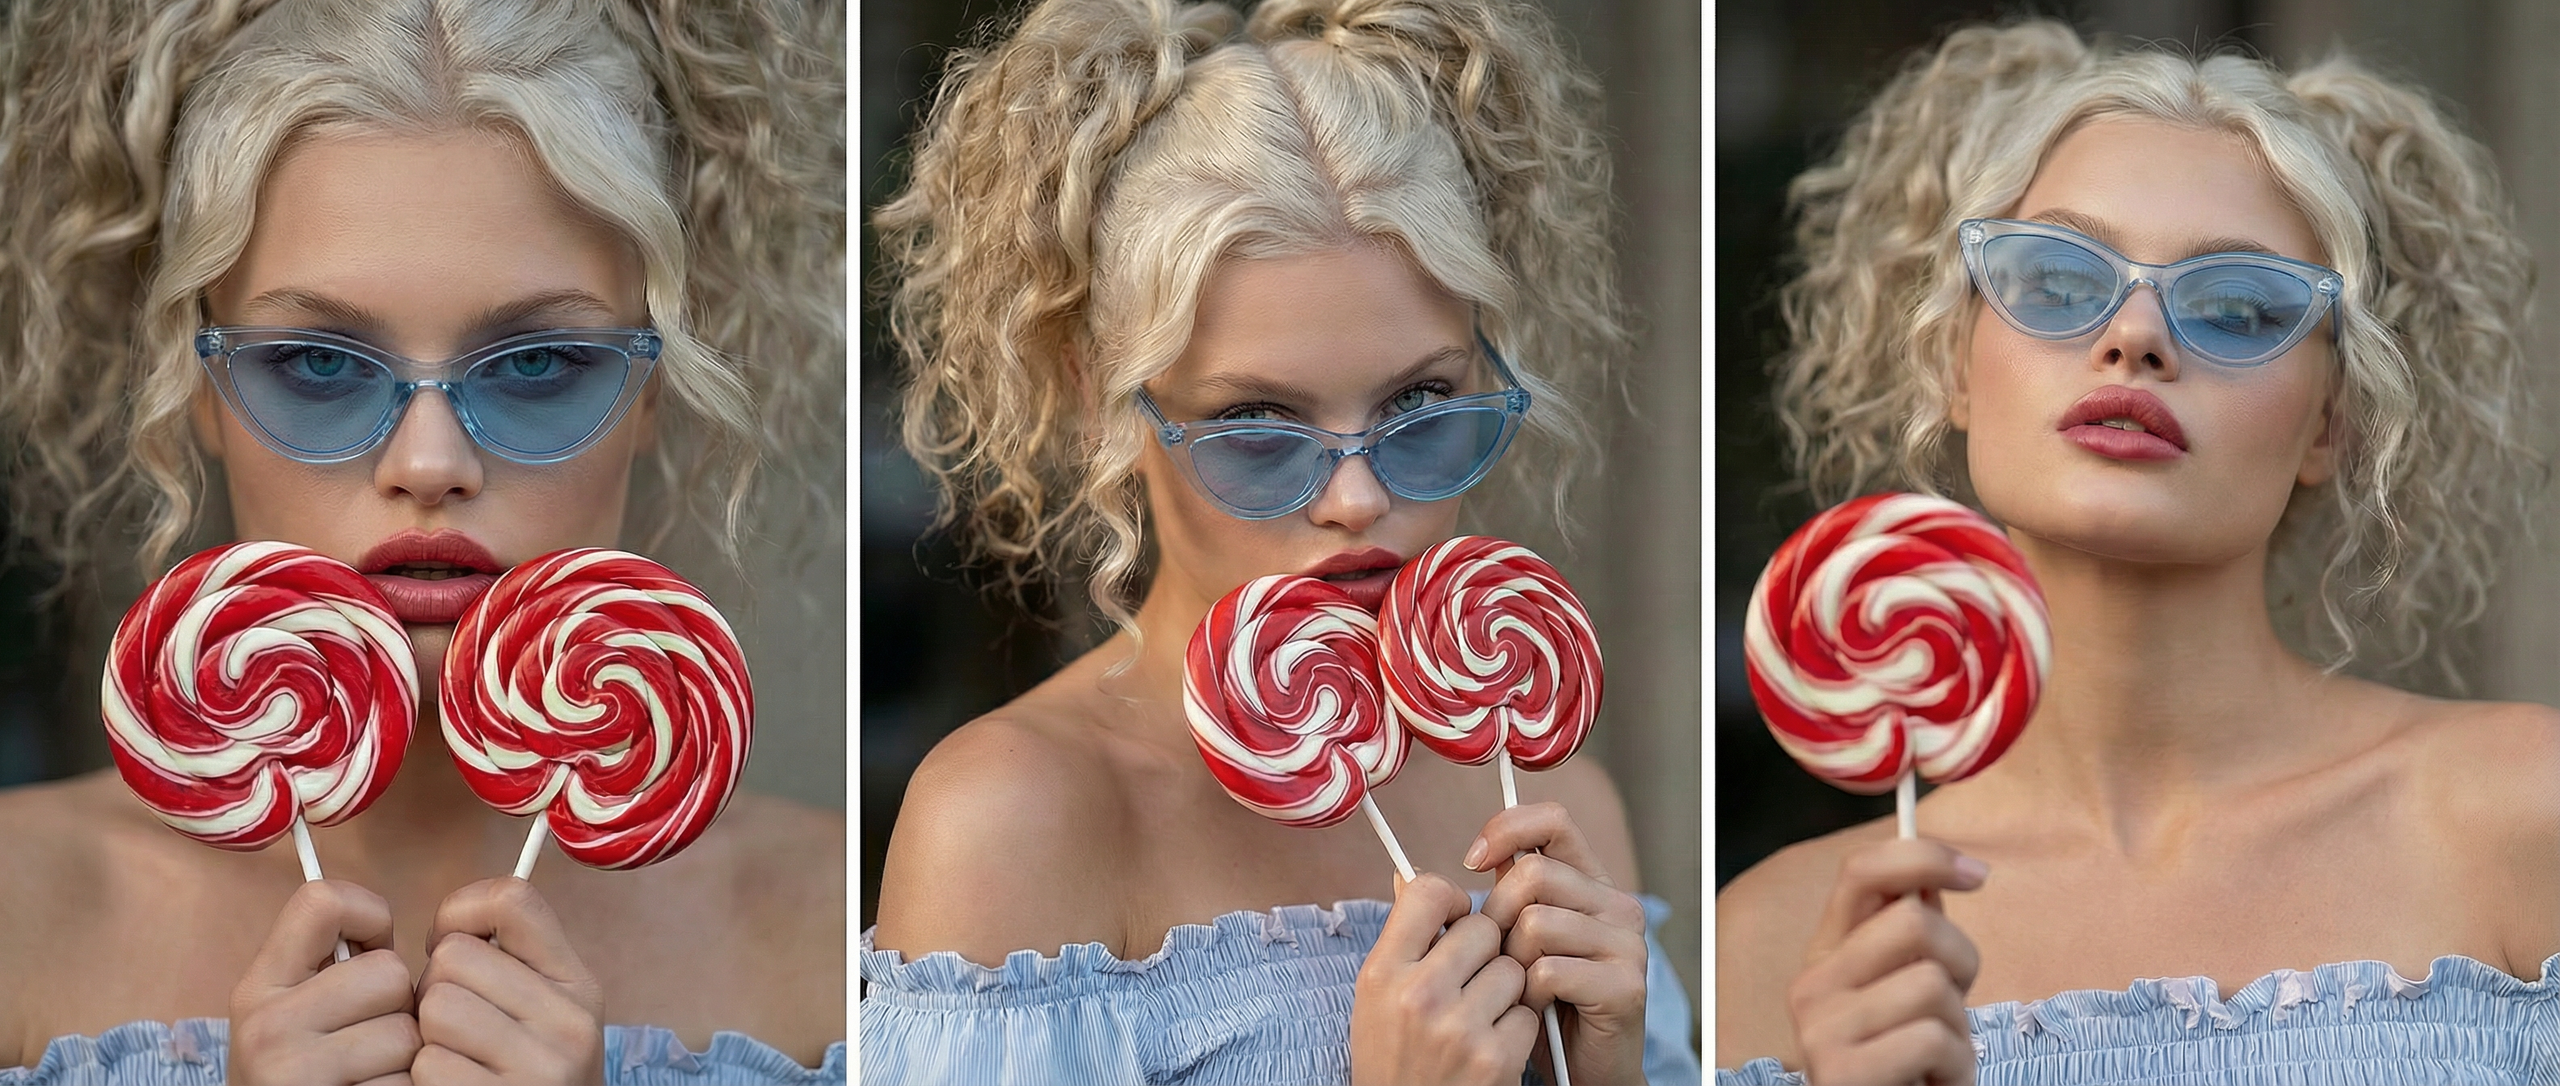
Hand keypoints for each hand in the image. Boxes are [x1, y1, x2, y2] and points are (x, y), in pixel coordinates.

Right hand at [229, 880, 420, 1085]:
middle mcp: (265, 1027)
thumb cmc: (306, 1071)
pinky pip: (410, 1082)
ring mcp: (294, 1073)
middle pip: (388, 973)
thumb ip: (334, 963)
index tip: (371, 947)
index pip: (323, 902)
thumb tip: (388, 917)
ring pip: (408, 1032)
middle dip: (397, 1004)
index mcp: (258, 987)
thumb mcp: (296, 1010)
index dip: (369, 916)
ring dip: (406, 1055)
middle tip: (369, 1034)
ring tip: (371, 1071)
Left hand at [411, 878, 604, 1084]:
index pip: (512, 900)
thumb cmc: (525, 1075)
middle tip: (456, 1023)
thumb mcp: (544, 1014)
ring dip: (427, 1037)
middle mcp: (570, 1024)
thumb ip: (512, 963)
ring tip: (454, 1057)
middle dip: (436, 987)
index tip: (453, 941)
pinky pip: (428, 1065)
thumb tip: (451, 920)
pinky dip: (423, 1079)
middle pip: (454, 958)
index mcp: (579, 986)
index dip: (462, 911)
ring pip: (435, 1008)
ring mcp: (540, 1069)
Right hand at [1350, 872, 1541, 1085]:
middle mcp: (1417, 996)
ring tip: (1479, 1015)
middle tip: (1470, 978)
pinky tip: (1492, 1045)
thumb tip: (1409, 875)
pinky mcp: (1495, 1058)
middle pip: (1482, 928)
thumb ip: (1401, 940)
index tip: (1454, 917)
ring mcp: (1459, 1028)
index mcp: (1381, 973)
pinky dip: (1516, 1028)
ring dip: (1504, 990)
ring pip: (1513, 969)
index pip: (1427, 892)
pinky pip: (1526, 1013)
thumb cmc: (1392, 1058)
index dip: (1450, 899)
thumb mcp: (1377, 998)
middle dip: (1485, 949)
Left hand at [1473, 802, 1648, 1085]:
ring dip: (1511, 963)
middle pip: (1533, 874)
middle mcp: (1615, 905)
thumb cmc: (1537, 1007)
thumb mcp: (1502, 948)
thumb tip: (1403, 876)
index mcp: (1589, 884)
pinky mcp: (1623, 985)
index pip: (1554, 821)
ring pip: (1536, 922)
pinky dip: (1529, 995)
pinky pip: (1548, 970)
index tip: (1471, 860)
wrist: (1578, 1073)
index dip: (1508, 830)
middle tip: (1498, 958)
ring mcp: (1625, 944)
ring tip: (1519, 990)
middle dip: (1497, 917)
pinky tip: (1536, 1010)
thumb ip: (1470, 908)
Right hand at [1788, 839, 1985, 1085]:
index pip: (1861, 871)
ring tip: (1938, 1057)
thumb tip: (1936, 872)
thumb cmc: (1910, 1061)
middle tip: (1953, 1006)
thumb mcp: (1911, 990)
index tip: (1976, 874)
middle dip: (1961, 960)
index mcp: (1827, 953)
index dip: (1923, 857)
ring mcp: (1820, 1029)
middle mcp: (1812, 983)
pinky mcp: (1842, 1074)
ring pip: (1931, 984)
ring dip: (1959, 1029)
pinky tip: (1934, 1082)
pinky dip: (1956, 1068)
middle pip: (1912, 921)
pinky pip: (1932, 1039)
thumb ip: (1915, 936)